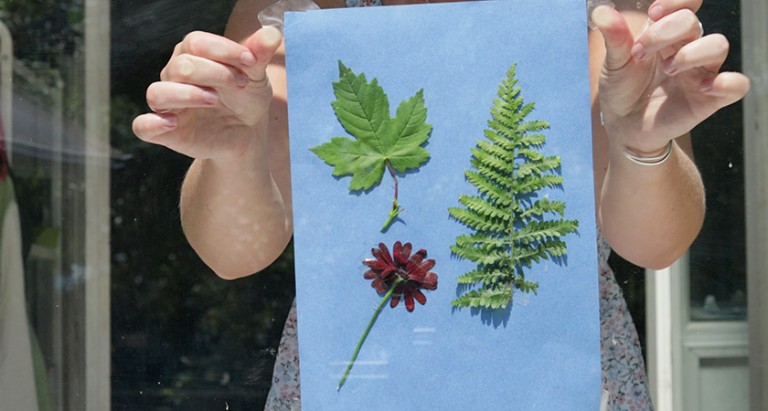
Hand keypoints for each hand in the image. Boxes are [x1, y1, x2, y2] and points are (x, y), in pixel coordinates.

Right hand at [132, 26, 282, 160]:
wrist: (246, 134)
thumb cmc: (245, 98)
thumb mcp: (256, 76)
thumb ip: (260, 54)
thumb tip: (273, 33)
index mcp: (192, 55)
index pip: (195, 42)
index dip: (223, 50)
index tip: (251, 61)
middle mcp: (173, 75)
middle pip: (182, 66)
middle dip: (215, 74)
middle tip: (239, 85)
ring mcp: (168, 103)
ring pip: (157, 93)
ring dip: (187, 95)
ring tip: (213, 100)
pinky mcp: (164, 131)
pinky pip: (143, 126)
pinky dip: (153, 124)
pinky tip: (174, 123)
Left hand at [592, 0, 749, 154]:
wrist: (623, 128)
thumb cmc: (623, 91)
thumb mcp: (614, 64)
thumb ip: (614, 38)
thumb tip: (602, 12)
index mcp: (666, 35)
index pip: (685, 5)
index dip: (675, 2)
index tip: (654, 13)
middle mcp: (688, 48)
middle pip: (692, 22)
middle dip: (665, 32)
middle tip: (640, 53)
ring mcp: (701, 72)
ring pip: (718, 45)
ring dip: (691, 53)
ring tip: (668, 69)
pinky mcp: (710, 98)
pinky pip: (737, 85)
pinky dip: (727, 83)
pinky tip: (704, 87)